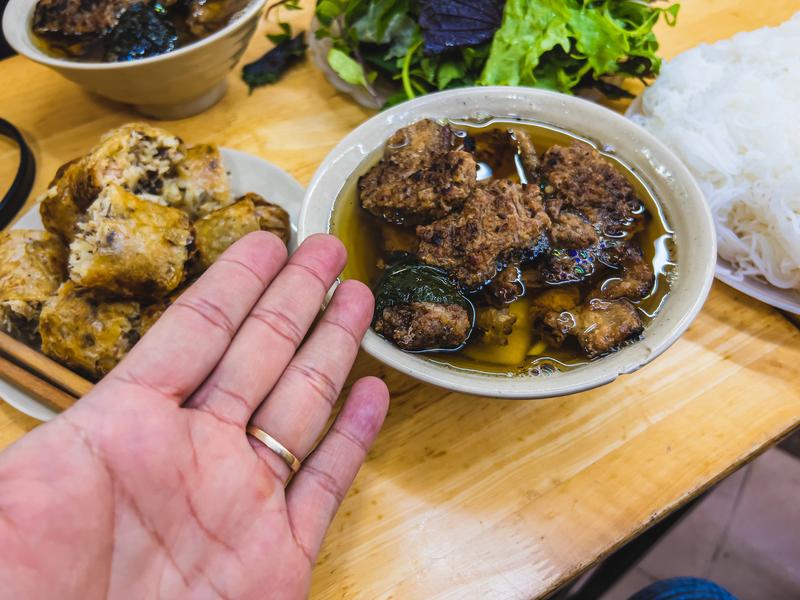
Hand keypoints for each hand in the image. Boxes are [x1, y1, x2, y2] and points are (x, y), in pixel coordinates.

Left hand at [0, 233, 388, 598]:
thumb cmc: (27, 592)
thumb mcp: (9, 501)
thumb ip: (28, 441)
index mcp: (125, 430)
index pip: (195, 333)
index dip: (234, 282)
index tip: (265, 239)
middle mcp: (192, 455)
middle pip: (258, 355)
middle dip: (296, 297)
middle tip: (326, 249)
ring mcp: (240, 502)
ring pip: (300, 407)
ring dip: (331, 348)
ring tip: (356, 298)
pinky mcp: (278, 555)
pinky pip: (326, 485)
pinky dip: (354, 439)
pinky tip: (372, 394)